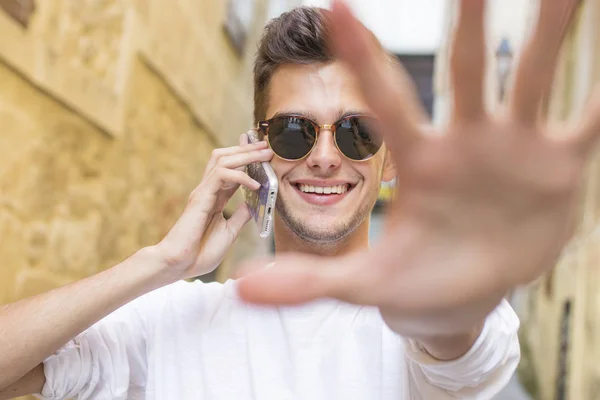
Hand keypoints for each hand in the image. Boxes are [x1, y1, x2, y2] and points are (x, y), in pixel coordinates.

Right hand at [153, 134, 272, 281]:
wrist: (180, 265)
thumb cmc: (200, 253)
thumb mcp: (229, 232)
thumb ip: (241, 216)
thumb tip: (255, 204)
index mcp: (214, 198)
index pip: (231, 169)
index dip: (245, 157)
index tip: (261, 150)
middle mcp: (207, 190)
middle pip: (226, 158)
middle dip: (247, 149)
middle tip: (266, 146)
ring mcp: (203, 192)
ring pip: (223, 160)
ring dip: (245, 155)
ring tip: (264, 155)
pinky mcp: (201, 197)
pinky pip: (221, 176)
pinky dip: (240, 176)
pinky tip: (255, 184)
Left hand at [236, 0, 599, 335]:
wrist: (463, 295)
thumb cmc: (412, 282)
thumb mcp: (363, 284)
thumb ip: (307, 282)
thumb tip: (241, 290)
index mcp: (418, 161)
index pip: (386, 99)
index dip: (363, 55)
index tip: (335, 4)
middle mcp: (465, 140)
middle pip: (466, 69)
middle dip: (469, 21)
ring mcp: (514, 147)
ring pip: (531, 74)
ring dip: (551, 30)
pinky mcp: (558, 165)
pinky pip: (590, 121)